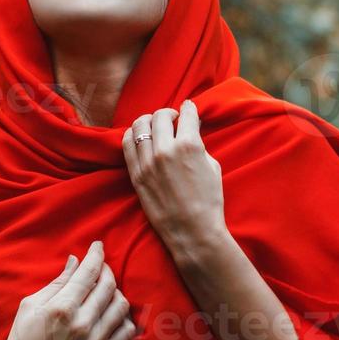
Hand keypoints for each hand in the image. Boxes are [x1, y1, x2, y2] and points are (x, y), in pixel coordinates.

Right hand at [0, 240, 137, 339]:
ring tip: (105, 291)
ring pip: (122, 306)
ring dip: (116, 293)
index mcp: (62, 308)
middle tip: (100, 267)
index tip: (97, 246)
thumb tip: (76, 261)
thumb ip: (57, 282)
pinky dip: (124, 318)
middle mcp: (83, 325)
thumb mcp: (31, 305)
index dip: (96, 255)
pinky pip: (127, 332)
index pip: (89, 272)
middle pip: (109, 286)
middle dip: (106, 270)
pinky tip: (112, 313)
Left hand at [122, 98, 227, 258]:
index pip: (186, 114)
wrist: (193, 230)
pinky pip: (126, 144)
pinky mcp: (136, 175)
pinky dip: (132, 135)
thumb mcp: (212, 166)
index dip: (189, 108)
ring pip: (139, 125)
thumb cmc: (209, 200)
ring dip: (149, 121)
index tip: (188, 108)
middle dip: (169, 114)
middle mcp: (165, 150)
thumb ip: (198, 144)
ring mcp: (147, 163)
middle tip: (173, 120)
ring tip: (155, 126)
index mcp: (189, 145)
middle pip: (160, 116)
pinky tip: (140, 137)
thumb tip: (190, 131)